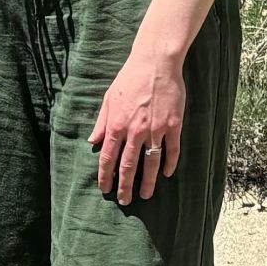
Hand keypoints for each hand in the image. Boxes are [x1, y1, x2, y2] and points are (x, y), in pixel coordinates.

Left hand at [89, 48, 186, 204]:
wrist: (155, 64)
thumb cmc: (129, 79)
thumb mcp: (109, 99)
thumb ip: (101, 123)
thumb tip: (93, 142)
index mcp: (116, 125)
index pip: (109, 157)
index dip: (106, 175)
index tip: (105, 189)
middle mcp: (135, 131)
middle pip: (129, 165)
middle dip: (125, 186)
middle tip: (124, 201)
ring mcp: (156, 130)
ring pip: (151, 163)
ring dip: (148, 182)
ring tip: (146, 195)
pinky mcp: (173, 126)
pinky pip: (172, 150)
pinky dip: (170, 164)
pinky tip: (166, 174)